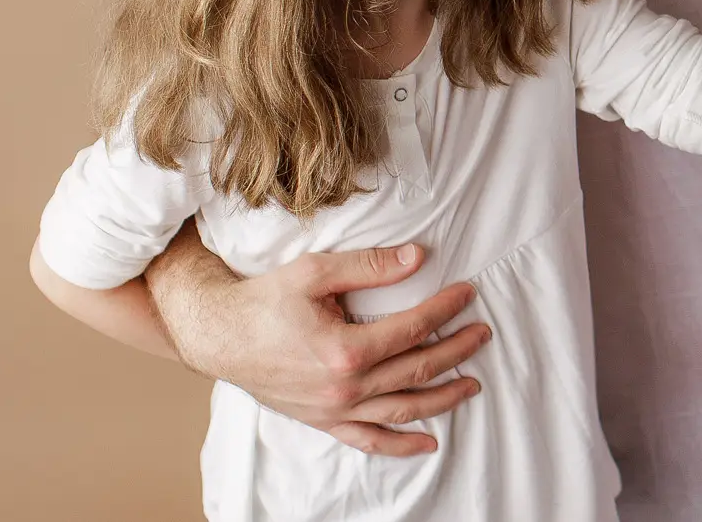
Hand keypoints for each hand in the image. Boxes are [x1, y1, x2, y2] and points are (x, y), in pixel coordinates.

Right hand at [147, 223, 489, 455]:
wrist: (218, 335)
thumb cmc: (263, 300)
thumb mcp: (315, 272)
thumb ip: (370, 266)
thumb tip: (418, 256)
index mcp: (345, 349)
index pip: (413, 329)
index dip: (446, 309)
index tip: (468, 293)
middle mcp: (343, 387)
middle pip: (417, 369)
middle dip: (457, 351)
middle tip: (483, 333)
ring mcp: (334, 409)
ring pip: (402, 410)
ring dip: (443, 398)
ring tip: (473, 384)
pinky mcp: (323, 421)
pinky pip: (368, 440)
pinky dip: (400, 445)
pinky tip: (429, 443)